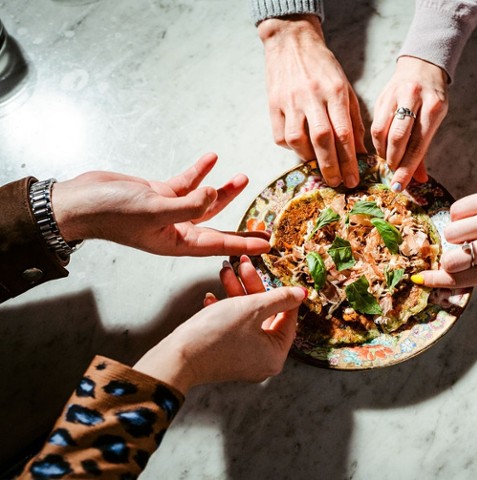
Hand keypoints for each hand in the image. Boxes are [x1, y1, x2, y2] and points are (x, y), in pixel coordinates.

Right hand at [51, 153, 269, 256]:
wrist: (80, 200)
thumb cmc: (114, 213)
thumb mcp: (156, 209)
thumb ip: (188, 205)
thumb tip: (214, 195)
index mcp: (177, 242)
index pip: (219, 245)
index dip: (244, 245)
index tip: (267, 246)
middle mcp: (176, 229)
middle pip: (217, 225)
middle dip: (241, 223)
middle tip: (265, 223)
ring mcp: (169, 211)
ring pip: (204, 201)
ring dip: (222, 189)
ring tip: (242, 177)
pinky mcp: (160, 194)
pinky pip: (186, 183)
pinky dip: (199, 171)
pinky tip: (212, 158)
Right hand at [134, 255, 306, 392]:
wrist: (176, 357)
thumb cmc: (215, 334)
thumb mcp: (253, 307)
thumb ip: (280, 298)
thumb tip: (301, 293)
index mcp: (276, 354)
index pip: (288, 317)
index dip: (282, 292)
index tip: (276, 272)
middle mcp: (263, 361)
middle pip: (266, 315)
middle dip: (251, 287)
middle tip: (243, 264)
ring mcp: (244, 359)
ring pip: (247, 318)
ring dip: (236, 293)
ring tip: (225, 270)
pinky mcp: (226, 355)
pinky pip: (233, 328)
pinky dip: (225, 311)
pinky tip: (211, 297)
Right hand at [258, 14, 365, 187]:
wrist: (291, 42)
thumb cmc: (323, 68)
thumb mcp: (345, 88)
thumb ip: (353, 119)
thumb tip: (360, 152)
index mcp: (335, 92)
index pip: (344, 133)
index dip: (350, 161)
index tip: (354, 179)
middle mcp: (312, 97)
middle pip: (322, 139)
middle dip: (331, 166)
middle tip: (338, 183)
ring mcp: (290, 101)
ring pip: (298, 140)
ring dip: (310, 159)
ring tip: (321, 169)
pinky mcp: (273, 105)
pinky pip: (281, 136)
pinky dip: (293, 148)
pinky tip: (302, 150)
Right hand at [371, 56, 448, 190]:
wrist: (422, 65)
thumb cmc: (432, 98)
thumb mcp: (435, 120)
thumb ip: (423, 149)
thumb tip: (419, 179)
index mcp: (434, 107)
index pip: (418, 144)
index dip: (407, 168)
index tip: (398, 186)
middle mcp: (414, 98)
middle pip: (397, 137)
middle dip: (393, 160)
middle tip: (393, 172)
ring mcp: (395, 95)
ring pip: (381, 131)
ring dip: (382, 151)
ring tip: (387, 159)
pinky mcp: (381, 96)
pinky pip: (375, 124)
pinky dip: (377, 141)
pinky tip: (382, 146)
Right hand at [412, 190, 476, 287]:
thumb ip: (472, 273)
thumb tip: (432, 276)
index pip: (458, 279)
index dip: (434, 279)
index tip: (418, 278)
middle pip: (451, 259)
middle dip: (449, 256)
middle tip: (460, 251)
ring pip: (450, 231)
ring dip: (455, 233)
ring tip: (472, 232)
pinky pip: (456, 210)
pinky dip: (459, 215)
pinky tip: (473, 217)